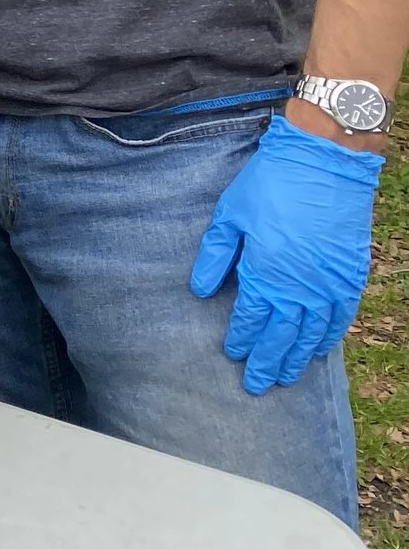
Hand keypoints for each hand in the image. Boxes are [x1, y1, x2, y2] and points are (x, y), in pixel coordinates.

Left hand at [189, 114, 381, 392]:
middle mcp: (299, 287)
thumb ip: (215, 256)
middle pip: (281, 335)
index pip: (251, 318)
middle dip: (266, 361)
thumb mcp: (230, 215)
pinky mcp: (350, 276)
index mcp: (266, 272)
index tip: (232, 354)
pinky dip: (328, 336)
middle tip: (257, 385)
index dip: (241, 338)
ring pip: (312, 333)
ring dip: (297, 357)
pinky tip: (319, 349)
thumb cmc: (270, 185)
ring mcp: (329, 284)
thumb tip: (198, 289)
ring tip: (285, 376)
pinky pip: (339, 317)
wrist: (324, 163)